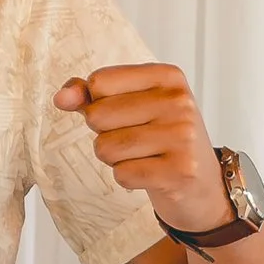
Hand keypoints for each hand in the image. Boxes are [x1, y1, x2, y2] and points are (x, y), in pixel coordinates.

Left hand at [55, 64, 227, 231]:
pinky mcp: (179, 171)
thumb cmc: (161, 141)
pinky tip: (150, 174)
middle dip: (105, 134)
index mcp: (168, 76)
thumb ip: (92, 96)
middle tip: (137, 141)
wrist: (202, 187)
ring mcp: (182, 136)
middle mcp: (179, 102)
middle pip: (98, 115)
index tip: (126, 115)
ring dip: (115, 159)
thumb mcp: (132, 108)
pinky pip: (121, 174)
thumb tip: (61, 98)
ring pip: (106, 147)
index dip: (98, 104)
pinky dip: (127, 178)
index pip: (100, 82)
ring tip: (143, 157)